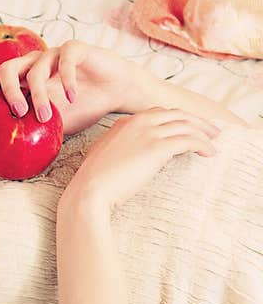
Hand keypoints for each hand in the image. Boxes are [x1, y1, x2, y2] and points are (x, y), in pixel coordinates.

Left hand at [0, 40, 147, 134]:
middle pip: (8, 68)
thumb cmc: (83, 108)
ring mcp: (53, 54)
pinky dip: (66, 80)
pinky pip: (65, 60)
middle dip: (7, 89)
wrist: (117, 92)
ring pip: (36, 69)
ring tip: (47, 116)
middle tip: (17, 111)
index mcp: (25, 79)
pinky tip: (72, 97)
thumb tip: (15, 161)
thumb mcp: (56, 125)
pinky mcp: (75, 48)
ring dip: (39, 95)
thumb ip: (36, 133)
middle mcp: (35, 63)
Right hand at [66, 107, 220, 212]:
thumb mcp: (103, 155)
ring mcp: (148, 133)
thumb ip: (119, 146)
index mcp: (124, 123)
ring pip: (186, 125)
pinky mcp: (158, 147)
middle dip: (196, 121)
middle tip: (210, 131)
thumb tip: (132, 152)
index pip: (157, 113)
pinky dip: (203, 145)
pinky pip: (189, 141)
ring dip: (204, 132)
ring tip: (213, 141)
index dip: (176, 119)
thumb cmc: (93, 180)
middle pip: (176, 114)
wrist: (90, 190)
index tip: (186, 127)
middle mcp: (138, 123)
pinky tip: (209, 153)